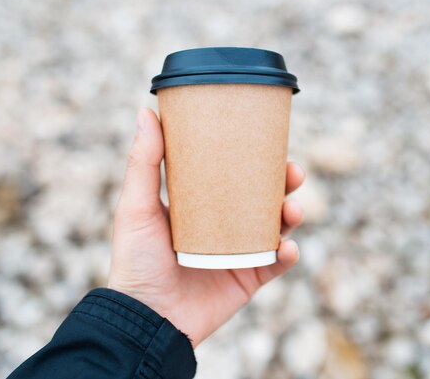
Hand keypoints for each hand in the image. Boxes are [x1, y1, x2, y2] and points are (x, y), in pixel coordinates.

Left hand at [108, 108, 304, 346]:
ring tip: (293, 209)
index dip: (254, 158)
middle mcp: (223, 227)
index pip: (233, 175)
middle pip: (262, 197)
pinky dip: (288, 255)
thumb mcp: (137, 206)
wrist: (146, 319)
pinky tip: (289, 248)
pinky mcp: (248, 279)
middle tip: (293, 172)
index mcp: (200, 207)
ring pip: (276, 226)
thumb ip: (143, 162)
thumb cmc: (136, 261)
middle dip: (284, 183)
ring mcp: (238, 252)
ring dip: (292, 213)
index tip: (268, 140)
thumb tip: (146, 111)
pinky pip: (277, 264)